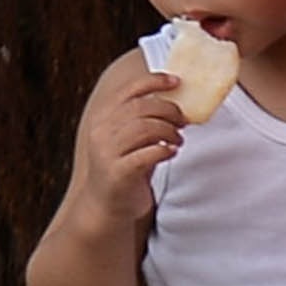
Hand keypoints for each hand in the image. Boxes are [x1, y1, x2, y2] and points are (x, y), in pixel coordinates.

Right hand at [67, 55, 185, 222]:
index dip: (154, 81)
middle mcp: (101, 131)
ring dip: (170, 131)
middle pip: (142, 108)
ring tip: (178, 140)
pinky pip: (146, 155)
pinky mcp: (118, 172)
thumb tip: (178, 102)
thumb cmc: (126, 167)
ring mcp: (107, 152)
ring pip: (145, 128)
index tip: (177, 81)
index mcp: (103, 118)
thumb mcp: (131, 139)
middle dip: (170, 111)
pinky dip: (164, 150)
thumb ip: (145, 120)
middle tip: (184, 121)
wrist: (107, 204)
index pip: (128, 90)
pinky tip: (172, 152)